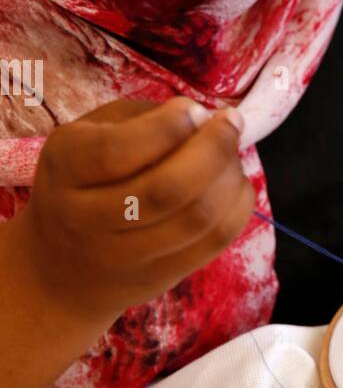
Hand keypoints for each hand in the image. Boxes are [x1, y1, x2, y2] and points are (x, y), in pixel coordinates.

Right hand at [19, 96, 254, 323]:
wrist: (61, 267)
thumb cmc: (84, 180)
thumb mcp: (92, 134)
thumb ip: (142, 120)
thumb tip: (204, 119)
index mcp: (65, 166)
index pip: (116, 151)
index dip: (167, 127)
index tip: (195, 109)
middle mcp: (86, 217)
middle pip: (165, 190)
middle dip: (213, 149)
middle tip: (231, 123)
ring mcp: (122, 256)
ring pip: (196, 219)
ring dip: (229, 178)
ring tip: (232, 156)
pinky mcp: (158, 278)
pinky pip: (213, 243)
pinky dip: (237, 207)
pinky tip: (234, 185)